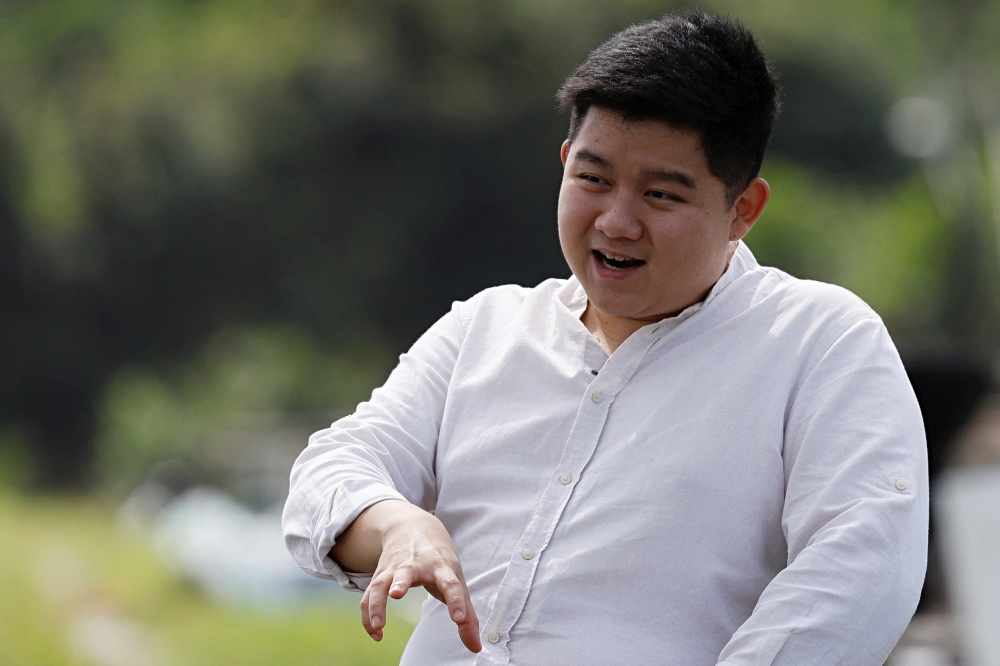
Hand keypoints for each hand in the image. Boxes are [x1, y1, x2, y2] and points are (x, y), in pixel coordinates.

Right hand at [335, 500, 481, 652]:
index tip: (458, 619)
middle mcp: (416, 564)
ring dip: (376, 603)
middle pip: (407, 572)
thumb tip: (475, 648)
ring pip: (380, 583)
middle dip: (401, 582)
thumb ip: (467, 614)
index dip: (456, 601)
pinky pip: (368, 596)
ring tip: (379, 625)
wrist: (413, 526)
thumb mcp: (456, 578)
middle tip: (396, 594)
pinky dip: (368, 615)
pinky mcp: (380, 574)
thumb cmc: (439, 558)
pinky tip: (376, 633)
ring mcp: (394, 568)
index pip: (451, 583)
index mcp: (442, 566)